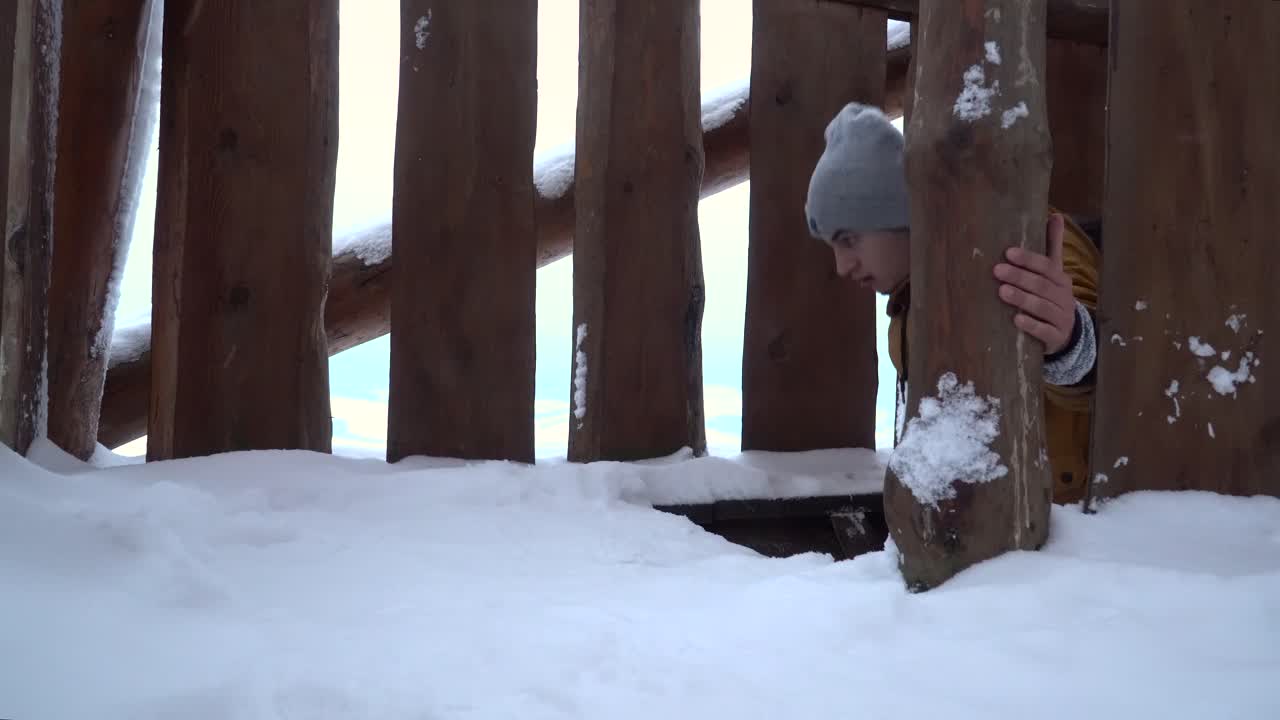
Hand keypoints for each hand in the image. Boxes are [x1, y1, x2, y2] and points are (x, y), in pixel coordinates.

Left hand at [993, 214, 1075, 354]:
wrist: (1066, 334)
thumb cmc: (1052, 297)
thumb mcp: (1054, 272)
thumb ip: (1052, 246)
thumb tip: (1056, 215)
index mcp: (1061, 280)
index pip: (1047, 266)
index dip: (1029, 259)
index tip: (1008, 252)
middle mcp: (1064, 298)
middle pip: (1042, 285)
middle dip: (1020, 277)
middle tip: (997, 270)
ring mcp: (1061, 319)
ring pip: (1042, 307)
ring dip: (1022, 299)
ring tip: (1002, 292)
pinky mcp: (1055, 338)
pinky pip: (1044, 332)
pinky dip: (1031, 326)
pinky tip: (1016, 320)